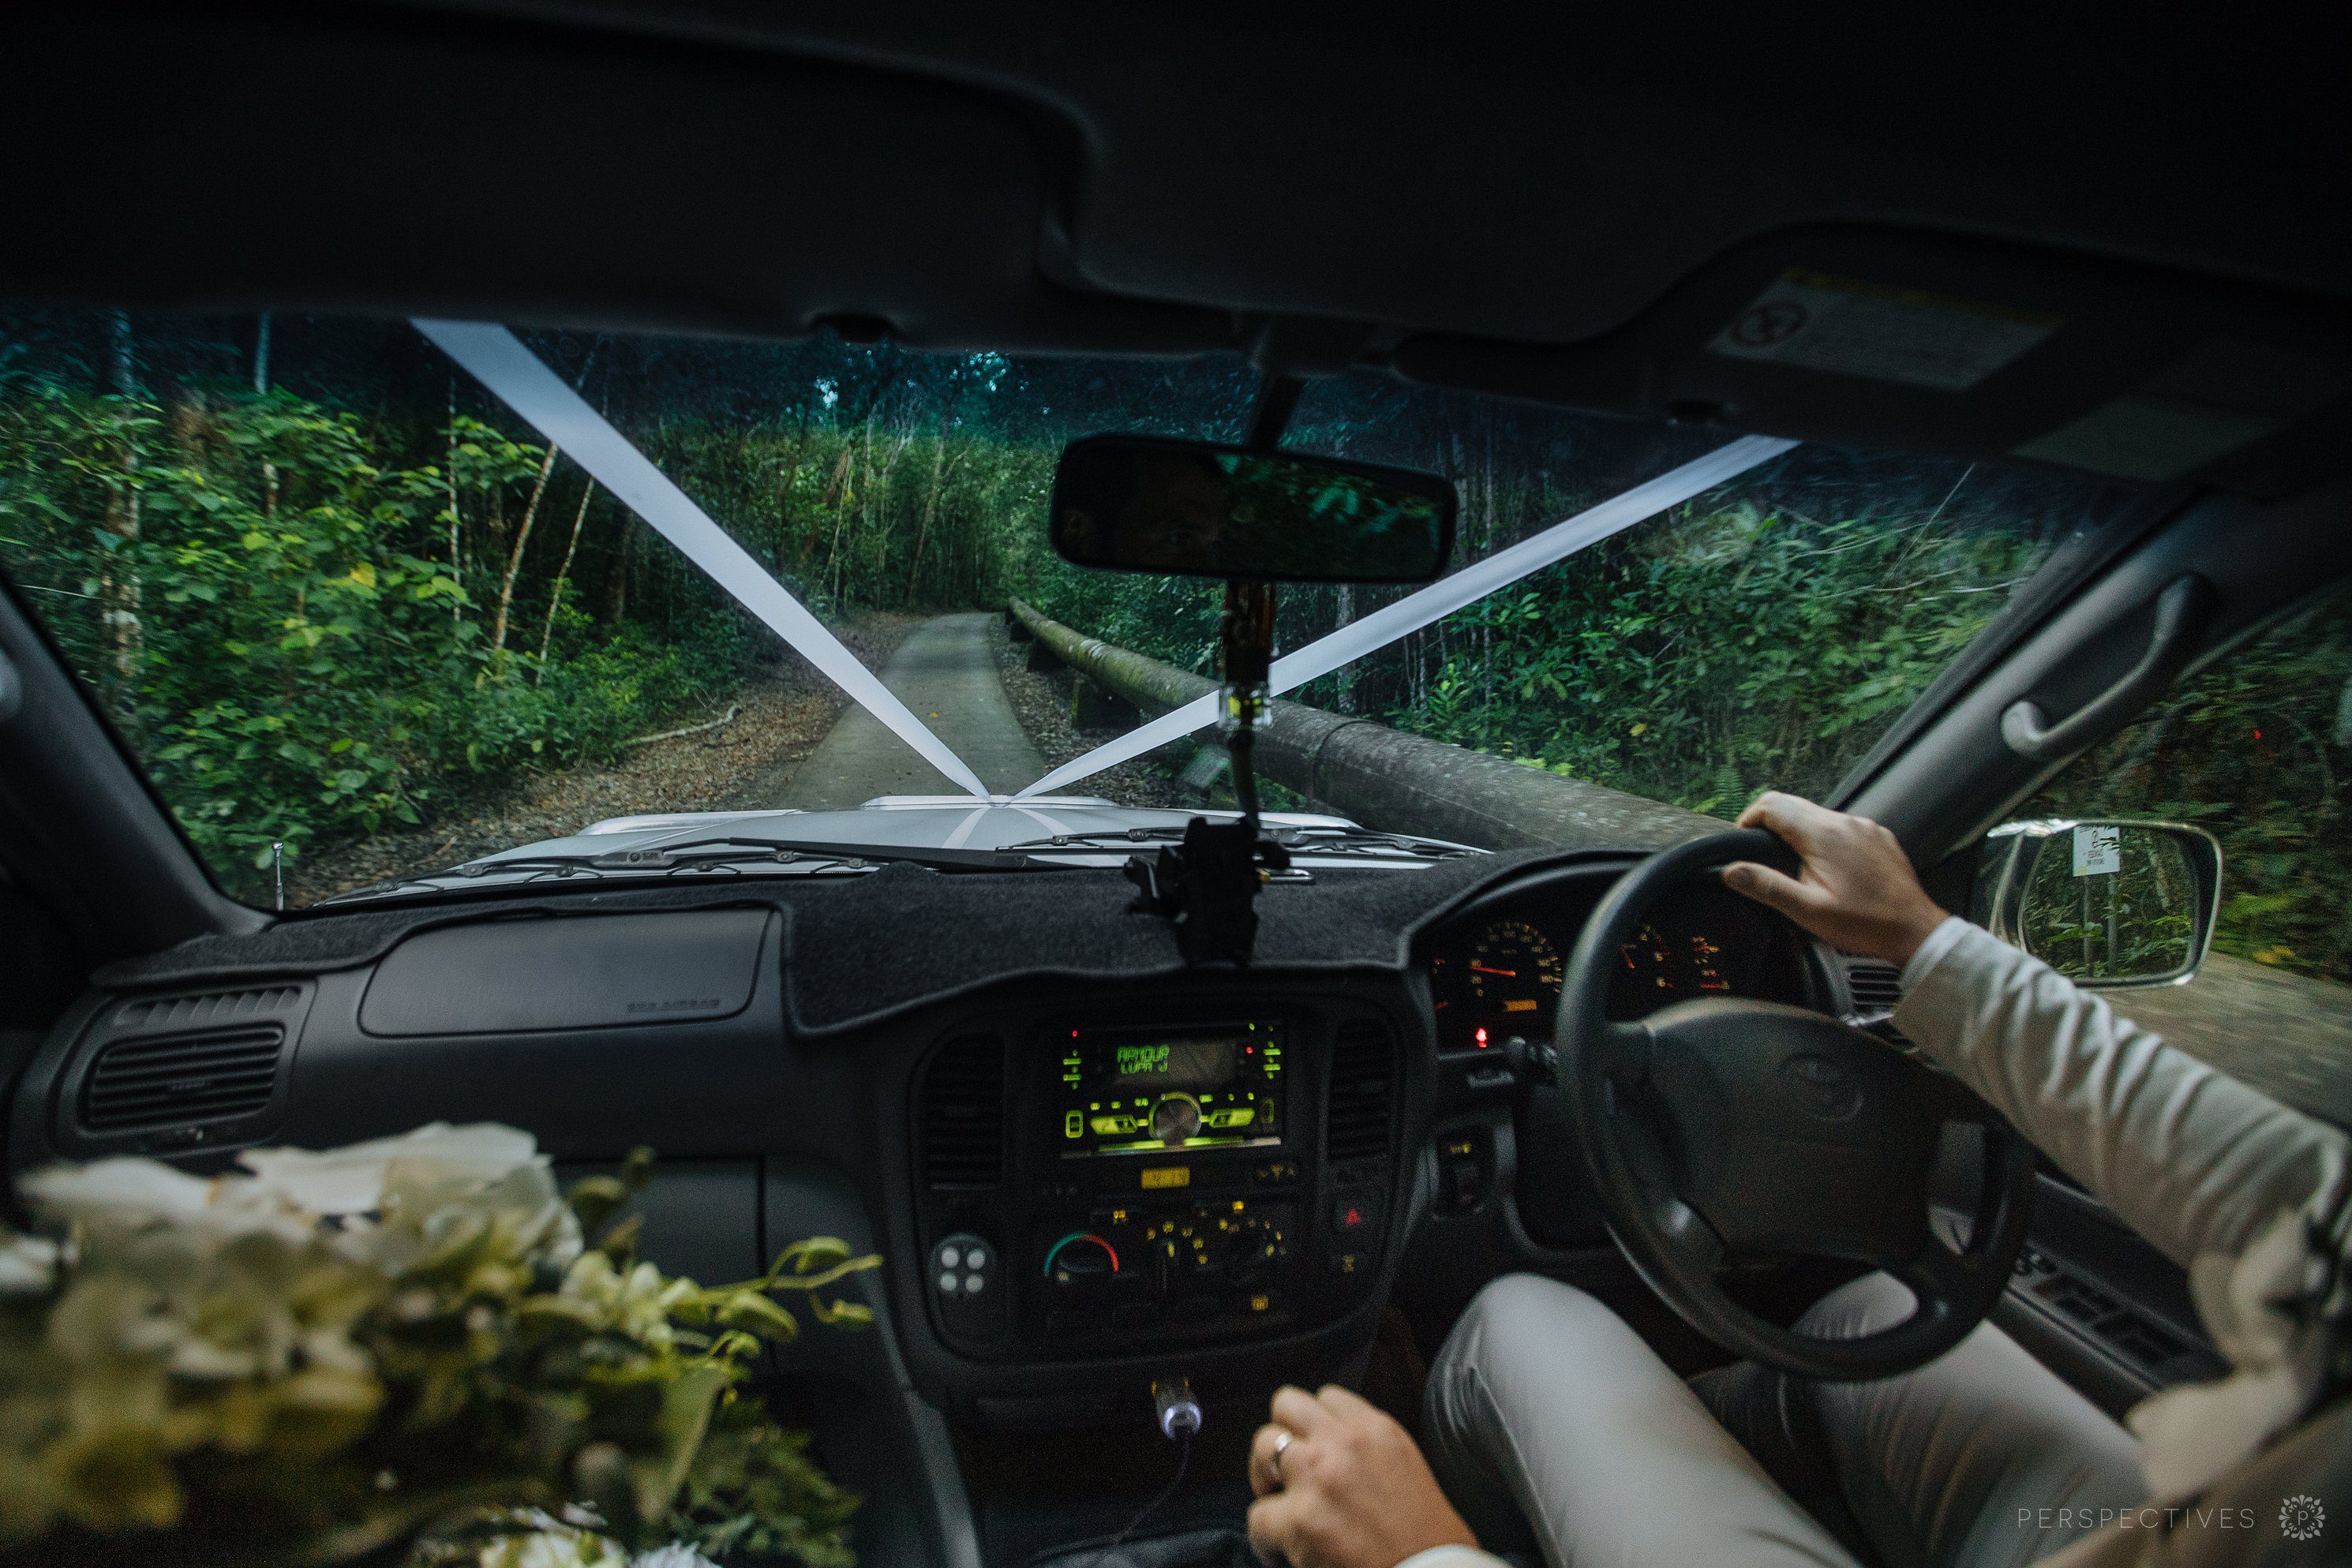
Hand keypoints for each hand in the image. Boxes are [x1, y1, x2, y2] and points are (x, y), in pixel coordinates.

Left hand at [1245, 1383, 1475, 1567]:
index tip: (1315, 1449)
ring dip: (1265, 1478)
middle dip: (1282, 1437)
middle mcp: (1344, 1443)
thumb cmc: (1427, 1538)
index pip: (1326, 1397)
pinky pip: (1257, 1516)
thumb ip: (1367, 1446)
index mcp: (1376, 1429)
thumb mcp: (1406, 1467)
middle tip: (1287, 1473)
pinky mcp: (1299, 1520)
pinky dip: (1265, 1538)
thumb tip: (1328, 1445)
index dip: (1315, 1426)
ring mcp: (1318, 1478)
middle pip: (1286, 1405)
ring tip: (1279, 1506)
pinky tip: (1283, 1553)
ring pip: (1262, 1447)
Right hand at [1723, 792, 1949, 967]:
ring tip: (1794, 865)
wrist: (1915, 930)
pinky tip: (1829, 868)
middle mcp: (1846, 822)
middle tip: (1762, 853)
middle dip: (1771, 823)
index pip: (1773, 805)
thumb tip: (1731, 870)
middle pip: (1794, 805)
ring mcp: (1865, 827)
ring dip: (1799, 832)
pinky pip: (1842, 827)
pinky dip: (1826, 839)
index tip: (1743, 840)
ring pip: (1819, 815)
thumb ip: (1767, 886)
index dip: (1749, 819)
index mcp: (1824, 835)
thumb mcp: (1808, 911)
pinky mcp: (1879, 837)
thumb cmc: (1864, 924)